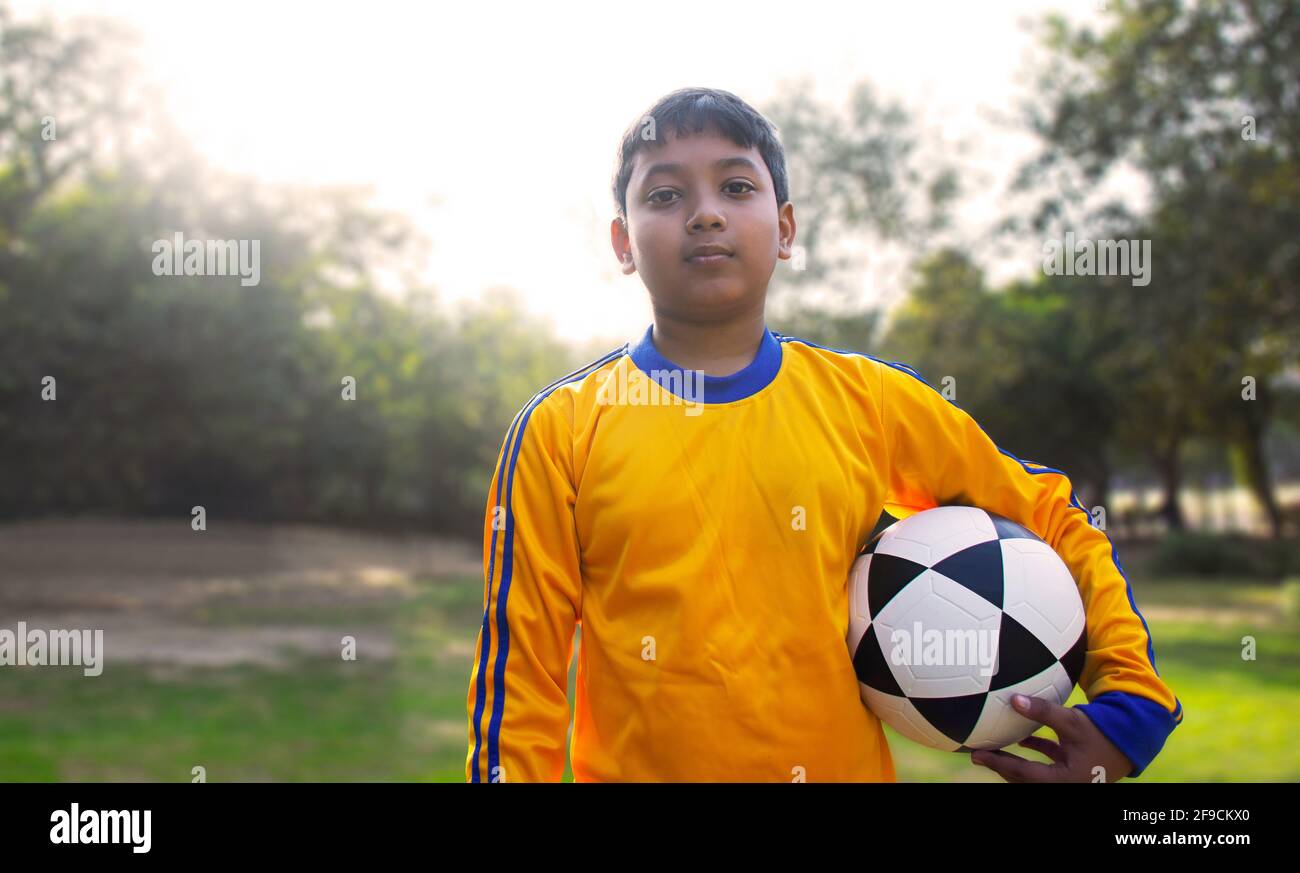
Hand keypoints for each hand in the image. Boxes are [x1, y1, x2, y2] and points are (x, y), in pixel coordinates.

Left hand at [969, 693, 1133, 782]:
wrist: (1134, 739)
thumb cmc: (1103, 731)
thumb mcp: (1072, 721)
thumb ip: (1043, 711)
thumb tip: (1014, 699)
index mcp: (1063, 779)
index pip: (1022, 773)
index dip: (998, 763)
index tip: (977, 755)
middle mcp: (1065, 783)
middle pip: (1024, 779)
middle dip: (1001, 766)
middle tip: (977, 754)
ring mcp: (1069, 777)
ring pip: (1033, 773)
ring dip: (1014, 762)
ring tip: (993, 749)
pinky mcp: (1073, 767)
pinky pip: (1048, 763)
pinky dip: (1034, 754)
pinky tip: (1021, 742)